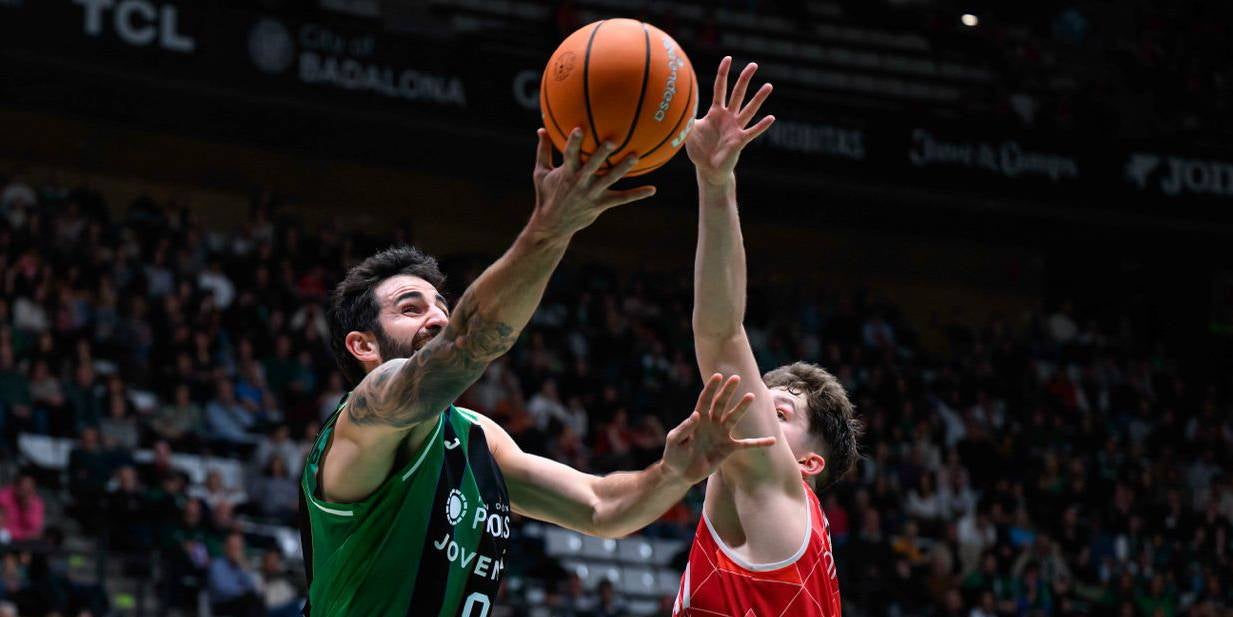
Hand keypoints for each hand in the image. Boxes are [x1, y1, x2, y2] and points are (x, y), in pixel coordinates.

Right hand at [528, 127, 655, 239]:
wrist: (552, 226)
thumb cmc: (547, 195)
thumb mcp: (540, 173)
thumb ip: (543, 150)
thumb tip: (540, 128)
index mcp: (566, 173)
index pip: (569, 155)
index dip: (573, 142)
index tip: (579, 128)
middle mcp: (579, 182)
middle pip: (592, 166)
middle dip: (601, 154)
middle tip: (613, 140)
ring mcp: (591, 194)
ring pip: (609, 179)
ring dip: (622, 168)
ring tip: (635, 156)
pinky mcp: (601, 205)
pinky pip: (621, 199)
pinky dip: (637, 194)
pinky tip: (652, 189)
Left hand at [662, 374, 775, 483]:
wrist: (681, 473)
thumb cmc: (674, 455)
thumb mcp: (674, 441)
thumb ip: (684, 429)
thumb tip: (696, 415)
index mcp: (697, 419)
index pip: (705, 400)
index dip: (710, 388)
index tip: (718, 376)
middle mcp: (711, 423)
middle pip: (721, 404)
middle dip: (727, 391)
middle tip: (736, 378)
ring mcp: (721, 435)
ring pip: (733, 418)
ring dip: (742, 408)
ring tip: (751, 396)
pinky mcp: (728, 449)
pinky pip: (746, 445)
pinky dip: (758, 443)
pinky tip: (772, 441)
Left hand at [686, 56, 775, 186]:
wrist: (708, 169)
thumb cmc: (699, 149)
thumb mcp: (688, 131)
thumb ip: (683, 118)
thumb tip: (672, 107)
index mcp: (716, 112)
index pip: (721, 88)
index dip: (723, 74)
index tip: (728, 58)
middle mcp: (728, 117)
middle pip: (738, 94)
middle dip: (745, 79)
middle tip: (753, 65)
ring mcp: (735, 128)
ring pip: (749, 110)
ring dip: (758, 98)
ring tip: (769, 86)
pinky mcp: (740, 141)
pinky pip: (752, 131)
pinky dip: (761, 125)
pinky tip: (771, 118)